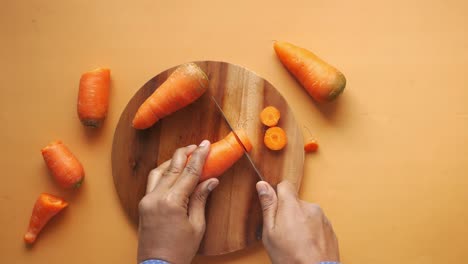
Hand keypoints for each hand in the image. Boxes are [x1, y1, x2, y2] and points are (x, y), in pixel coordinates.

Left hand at [137, 141, 218, 263]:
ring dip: (172, 161)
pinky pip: (152, 181)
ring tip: (185, 155)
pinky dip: (162, 172)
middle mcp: (156, 197)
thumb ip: (200, 199)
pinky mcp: (143, 204)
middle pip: (172, 167)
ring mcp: (147, 200)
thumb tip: (211, 181)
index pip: (189, 172)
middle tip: (197, 145)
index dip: (199, 156)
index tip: (206, 144)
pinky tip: (171, 171)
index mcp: (172, 202)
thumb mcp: (196, 225)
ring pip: (159, 171)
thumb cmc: (179, 250)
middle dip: (186, 153)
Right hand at [256, 180, 339, 263]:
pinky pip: (316, 223)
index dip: (277, 195)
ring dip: (301, 223)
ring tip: (296, 242)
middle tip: (284, 233)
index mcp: (293, 205)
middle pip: (295, 202)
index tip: (275, 209)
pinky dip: (311, 231)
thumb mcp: (270, 232)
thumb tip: (262, 185)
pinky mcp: (330, 228)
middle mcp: (310, 207)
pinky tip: (306, 245)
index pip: (284, 185)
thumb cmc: (291, 257)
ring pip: (306, 213)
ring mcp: (322, 217)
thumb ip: (268, 206)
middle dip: (289, 213)